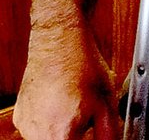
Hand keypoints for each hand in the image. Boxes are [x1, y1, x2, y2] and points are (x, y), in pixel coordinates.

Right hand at [13, 21, 118, 139]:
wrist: (58, 37)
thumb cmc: (82, 62)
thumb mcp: (105, 100)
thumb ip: (108, 132)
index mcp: (60, 133)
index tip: (89, 134)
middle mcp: (38, 132)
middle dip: (75, 137)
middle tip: (84, 119)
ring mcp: (26, 125)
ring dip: (62, 133)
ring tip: (73, 108)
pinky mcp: (20, 117)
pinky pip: (36, 130)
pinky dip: (49, 124)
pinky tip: (60, 104)